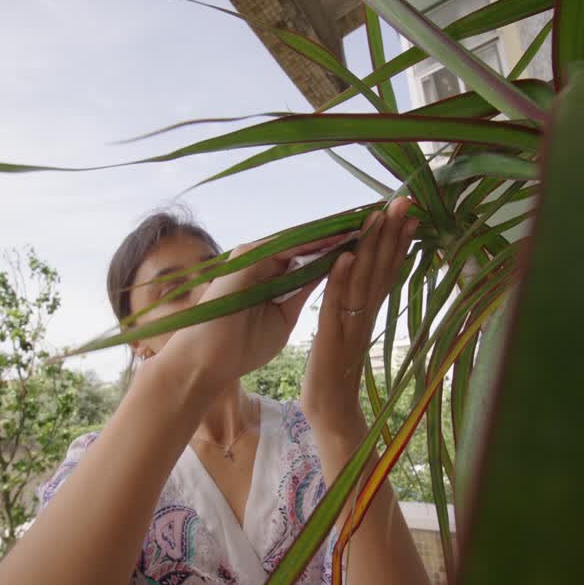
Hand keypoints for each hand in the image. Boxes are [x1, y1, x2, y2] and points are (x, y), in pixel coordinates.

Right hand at [152, 232, 350, 390]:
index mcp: (271, 276)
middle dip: (339, 234)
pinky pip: (286, 246)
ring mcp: (254, 256)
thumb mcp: (283, 317)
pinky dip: (313, 241)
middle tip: (375, 224)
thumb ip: (300, 295)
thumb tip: (323, 278)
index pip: (309, 256)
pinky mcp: (247, 257)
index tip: (369, 244)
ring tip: (364, 223)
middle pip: (307, 242)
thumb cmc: (241, 347)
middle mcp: (262, 261)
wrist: (208, 360)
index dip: (338, 249)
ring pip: (299, 239)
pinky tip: (338, 236)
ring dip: (331, 232)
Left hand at [300, 199, 417, 435]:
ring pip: (363, 281)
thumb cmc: (335, 374)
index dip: (397, 240)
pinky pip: (336, 305)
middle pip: (382, 269)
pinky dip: (341, 280)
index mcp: (368, 313)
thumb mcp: (348, 334)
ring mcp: (350, 327)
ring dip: (372, 247)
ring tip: (379, 215)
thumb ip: (357, 307)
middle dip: (393, 233)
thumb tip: (361, 278)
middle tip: (405, 201)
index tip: (409, 211)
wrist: (330, 415)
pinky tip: (346, 257)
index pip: (386, 269)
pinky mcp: (331, 340)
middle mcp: (365, 316)